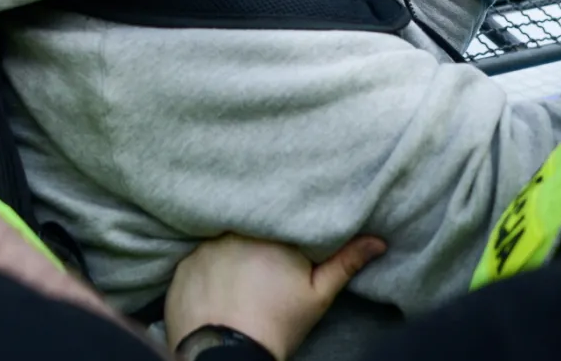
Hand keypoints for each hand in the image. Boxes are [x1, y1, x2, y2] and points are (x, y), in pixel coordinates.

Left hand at [165, 234, 385, 360]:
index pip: (276, 213)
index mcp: (272, 232)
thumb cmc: (278, 324)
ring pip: (221, 237)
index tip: (284, 234)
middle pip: (247, 222)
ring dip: (228, 248)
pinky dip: (206, 266)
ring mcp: (204, 247)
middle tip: (261, 258)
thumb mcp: (318, 294)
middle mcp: (234, 231)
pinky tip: (217, 284)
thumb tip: (378, 240)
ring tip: (238, 272)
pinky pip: (196, 255)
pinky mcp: (182, 265)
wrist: (229, 357)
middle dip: (254, 234)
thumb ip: (345, 261)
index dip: (281, 224)